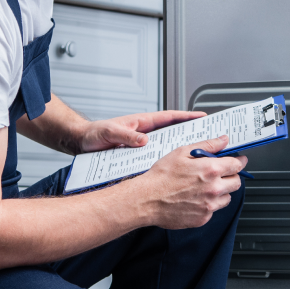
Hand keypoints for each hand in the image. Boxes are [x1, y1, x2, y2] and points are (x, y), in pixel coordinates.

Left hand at [77, 110, 205, 153]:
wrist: (82, 143)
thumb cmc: (94, 134)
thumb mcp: (109, 132)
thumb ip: (125, 135)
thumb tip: (142, 140)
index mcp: (142, 123)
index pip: (169, 117)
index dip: (187, 116)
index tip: (203, 117)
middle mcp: (145, 133)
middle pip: (173, 132)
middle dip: (190, 134)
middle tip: (208, 138)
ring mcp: (142, 144)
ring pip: (166, 146)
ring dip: (179, 151)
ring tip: (196, 157)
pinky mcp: (137, 155)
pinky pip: (156, 158)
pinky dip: (165, 162)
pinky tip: (174, 172)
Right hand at [131, 136, 246, 229]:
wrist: (146, 200)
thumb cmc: (161, 176)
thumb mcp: (182, 152)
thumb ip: (207, 145)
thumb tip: (222, 140)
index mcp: (210, 170)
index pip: (237, 165)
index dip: (238, 161)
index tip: (238, 161)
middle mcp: (213, 189)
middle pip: (236, 183)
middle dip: (231, 176)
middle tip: (220, 174)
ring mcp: (209, 206)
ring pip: (227, 198)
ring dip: (221, 192)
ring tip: (204, 187)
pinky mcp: (203, 218)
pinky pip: (214, 210)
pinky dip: (209, 204)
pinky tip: (195, 198)